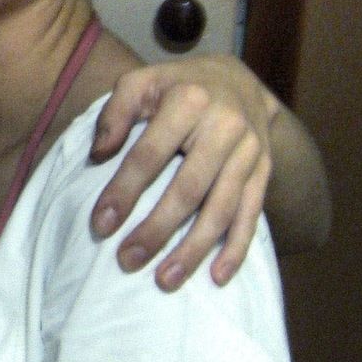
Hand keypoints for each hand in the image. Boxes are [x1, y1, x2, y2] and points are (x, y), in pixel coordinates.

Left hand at [90, 56, 273, 289]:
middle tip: (128, 262)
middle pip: (188, 188)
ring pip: (221, 209)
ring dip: (193, 249)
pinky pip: (251, 215)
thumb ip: (116, 112)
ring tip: (165, 280)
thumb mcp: (141, 82)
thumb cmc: (176, 87)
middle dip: (157, 229)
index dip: (124, 191)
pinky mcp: (263, 172)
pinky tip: (217, 278)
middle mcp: (225, 126)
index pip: (150, 154)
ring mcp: (249, 152)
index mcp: (189, 100)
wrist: (239, 82)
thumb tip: (99, 155)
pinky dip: (236, 249)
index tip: (101, 225)